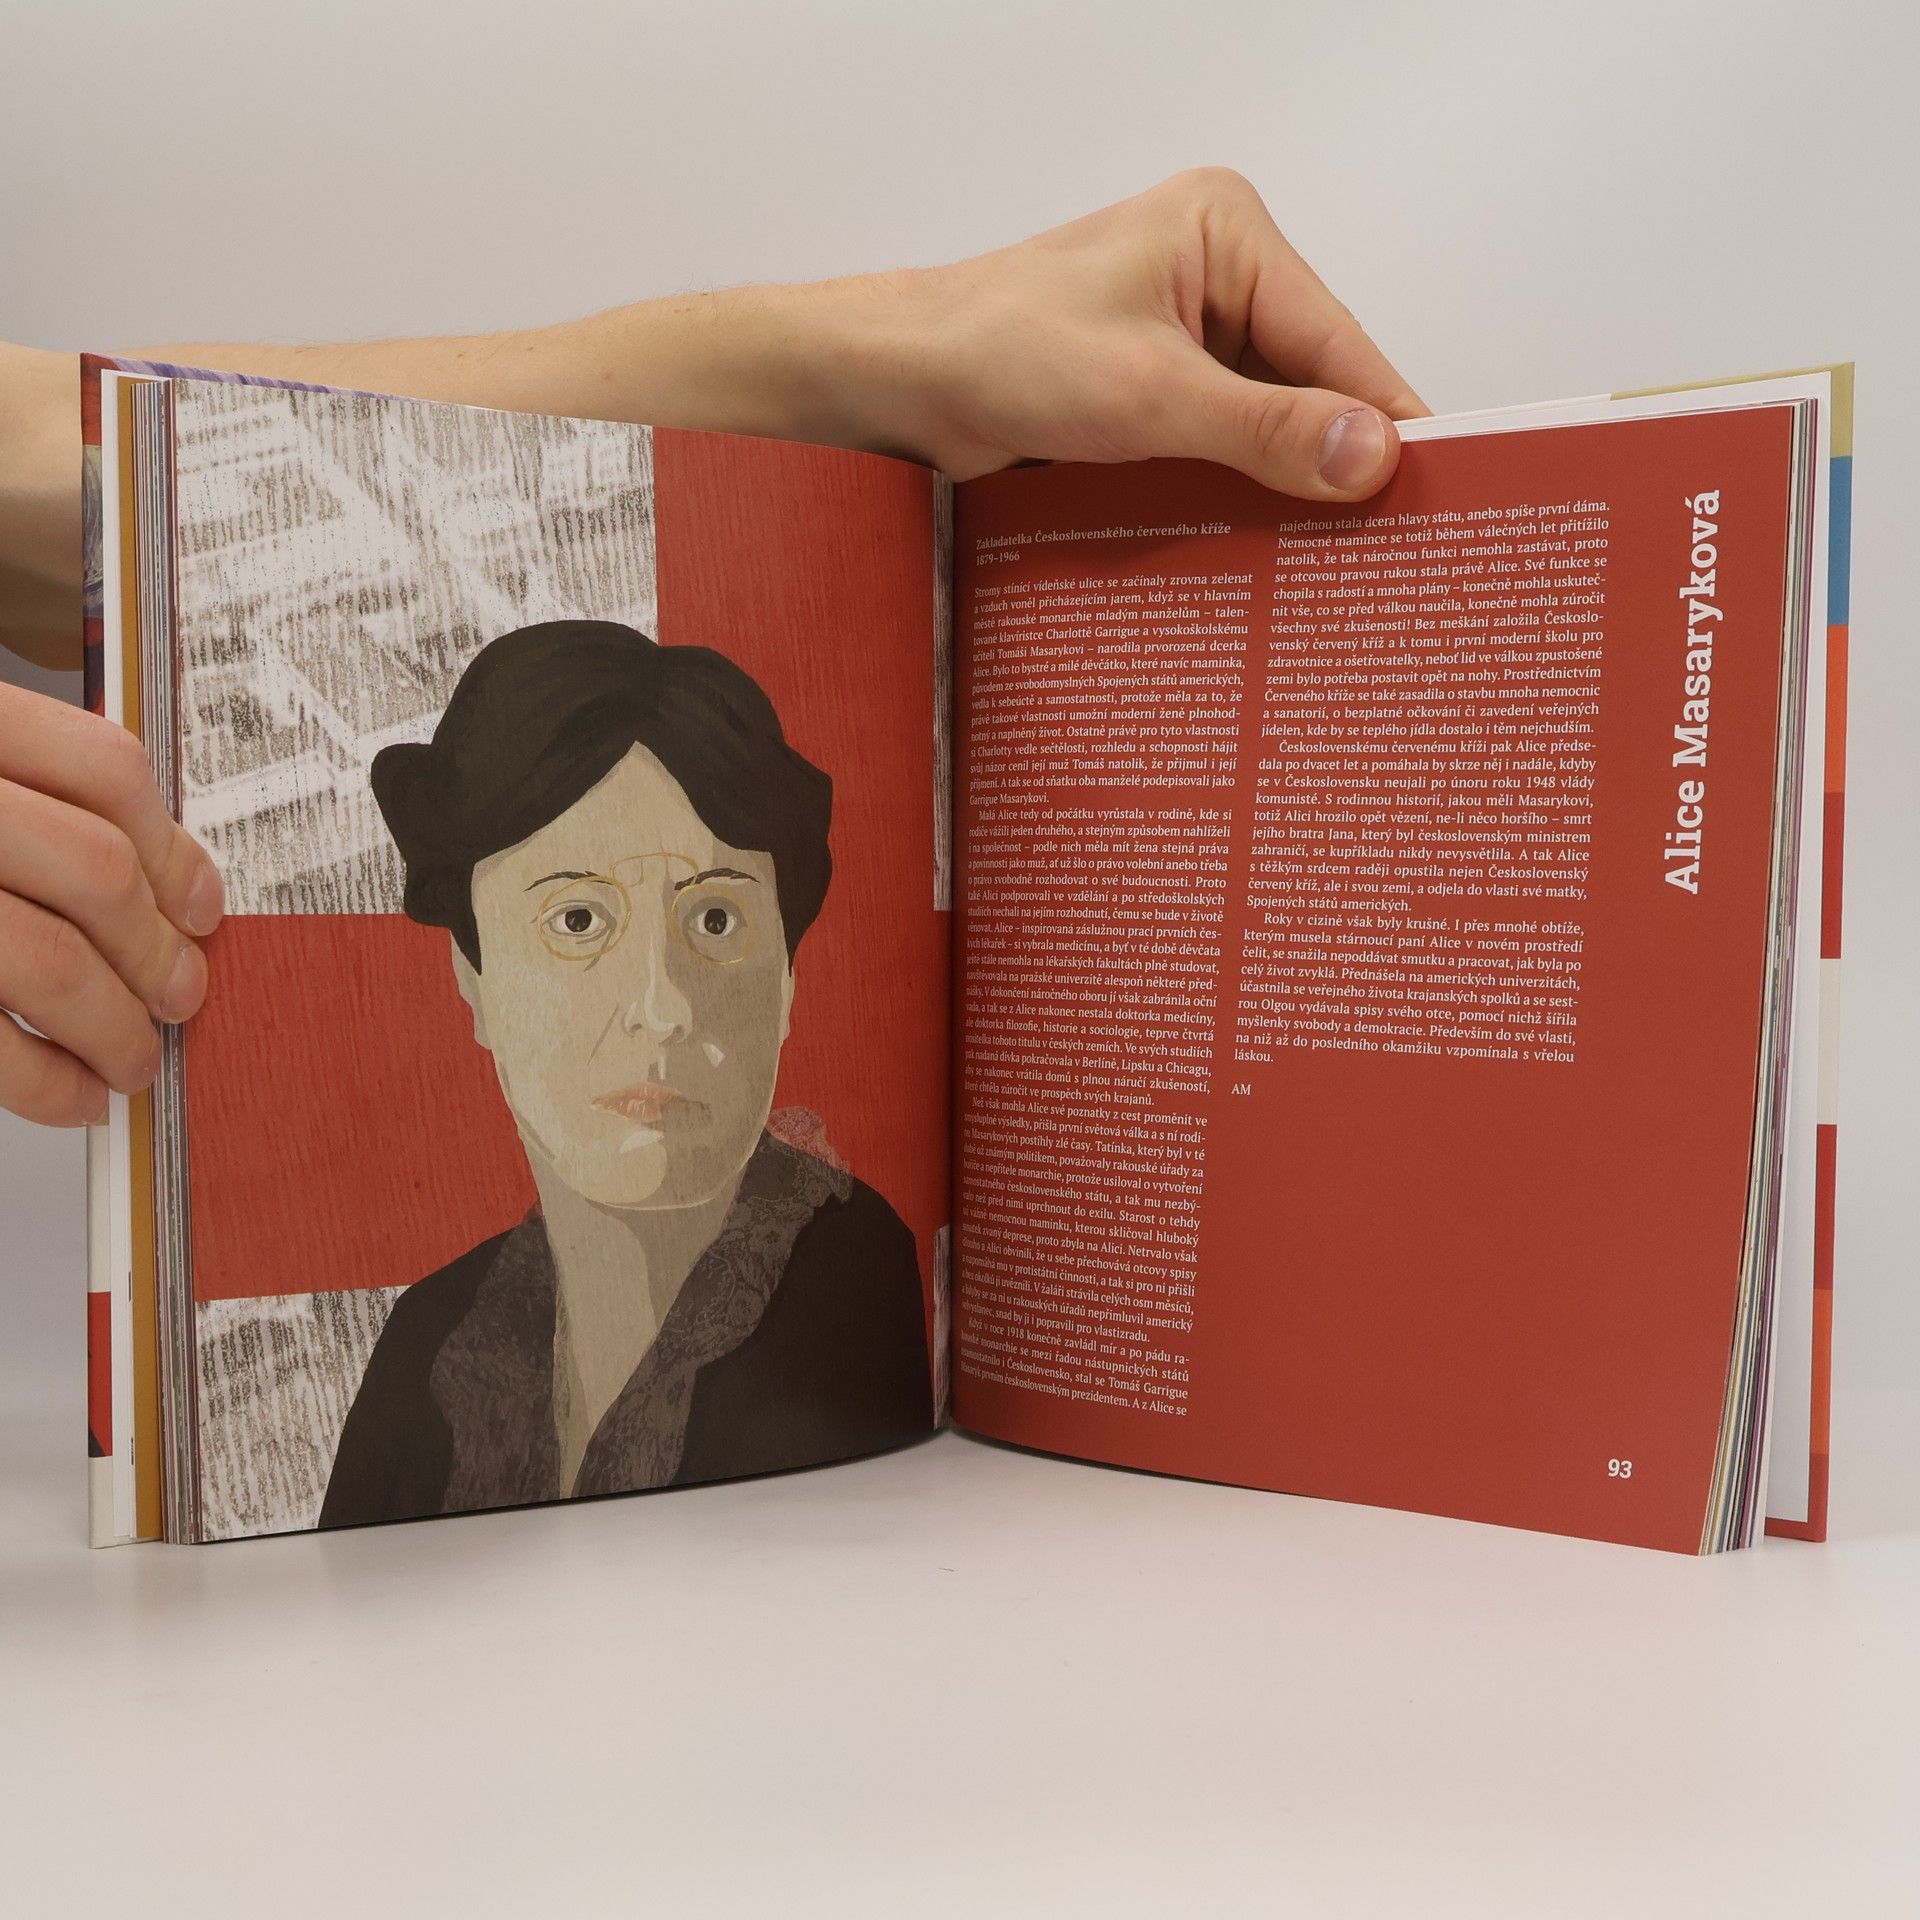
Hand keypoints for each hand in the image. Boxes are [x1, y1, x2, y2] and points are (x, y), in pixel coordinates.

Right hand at [0, 683, 222, 1124]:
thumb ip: (21, 803)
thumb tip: (156, 889)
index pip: (101, 770)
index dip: (172, 848)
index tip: (200, 905)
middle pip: (95, 870)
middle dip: (155, 951)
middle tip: (179, 995)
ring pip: (53, 961)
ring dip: (115, 1029)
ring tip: (133, 1059)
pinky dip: (47, 1081)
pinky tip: (71, 1094)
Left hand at [858, 167, 1428, 498]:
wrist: (901, 386)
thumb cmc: (1000, 351)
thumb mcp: (1147, 394)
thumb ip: (1262, 428)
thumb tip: (1368, 455)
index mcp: (1226, 235)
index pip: (1335, 339)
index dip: (1386, 418)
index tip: (1439, 488)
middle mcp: (1214, 278)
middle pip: (1308, 383)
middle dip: (1336, 459)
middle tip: (1391, 546)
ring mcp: (1182, 340)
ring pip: (1266, 424)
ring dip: (1286, 487)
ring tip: (1340, 562)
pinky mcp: (1151, 394)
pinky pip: (1221, 447)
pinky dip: (1240, 493)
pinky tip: (1268, 548)